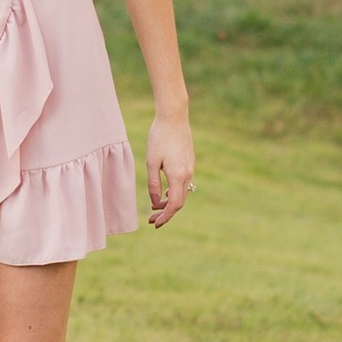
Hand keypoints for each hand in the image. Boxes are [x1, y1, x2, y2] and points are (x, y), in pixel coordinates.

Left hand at [146, 112, 194, 227]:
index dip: (165, 217)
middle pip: (179, 202)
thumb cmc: (159, 138)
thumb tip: (155, 202)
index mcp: (178, 176)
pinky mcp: (189, 163)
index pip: (174, 205)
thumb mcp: (151, 162)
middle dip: (165, 213)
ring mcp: (190, 168)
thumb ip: (153, 184)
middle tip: (150, 219)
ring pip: (182, 194)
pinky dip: (173, 193)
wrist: (174, 118)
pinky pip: (183, 185)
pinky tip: (163, 195)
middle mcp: (188, 175)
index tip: (154, 224)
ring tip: (154, 208)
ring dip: (169, 203)